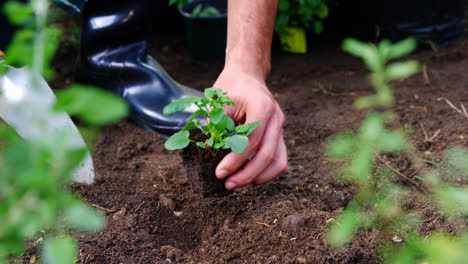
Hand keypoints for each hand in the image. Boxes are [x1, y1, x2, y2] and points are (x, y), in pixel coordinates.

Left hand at [213, 64, 287, 189]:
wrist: (248, 75)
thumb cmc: (231, 87)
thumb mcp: (218, 101)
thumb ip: (215, 125)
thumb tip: (207, 153)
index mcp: (261, 105)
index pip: (252, 139)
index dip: (236, 159)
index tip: (219, 172)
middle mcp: (275, 118)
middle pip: (267, 154)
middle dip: (246, 174)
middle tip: (227, 184)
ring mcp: (280, 128)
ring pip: (278, 161)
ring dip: (259, 177)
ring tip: (238, 183)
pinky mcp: (279, 136)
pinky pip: (280, 160)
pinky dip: (267, 173)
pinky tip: (251, 177)